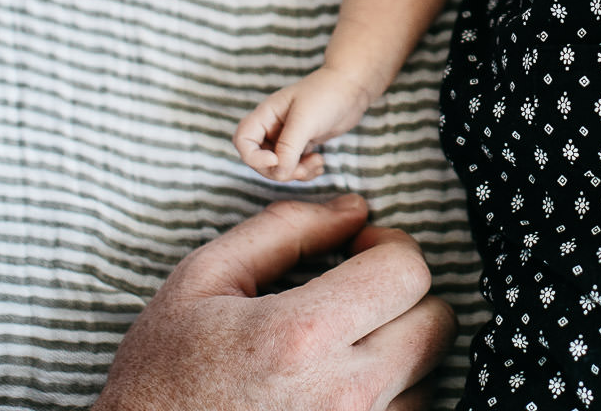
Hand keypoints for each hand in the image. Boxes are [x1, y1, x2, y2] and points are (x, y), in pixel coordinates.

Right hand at [96, 196, 455, 410]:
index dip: (389, 246)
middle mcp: (341, 393)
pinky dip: (393, 393)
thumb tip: (355, 208)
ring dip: (400, 348)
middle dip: (403, 294)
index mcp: (300, 335)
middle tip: (357, 292)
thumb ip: (285, 230)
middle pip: (437, 323)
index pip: (407, 271)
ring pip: (430, 374)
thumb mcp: (203, 280)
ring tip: (343, 346)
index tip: (359, 250)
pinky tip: (344, 382)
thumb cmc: (163, 373)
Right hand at [235, 67, 374, 181]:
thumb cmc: (327, 95)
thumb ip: (289, 147)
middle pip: (260, 160)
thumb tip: (278, 172)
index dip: (253, 157)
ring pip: (279, 167)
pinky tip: (320, 164)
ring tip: (317, 163)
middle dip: (279, 170)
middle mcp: (272, 127)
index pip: (243, 141)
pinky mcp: (302, 144)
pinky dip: (305, 171)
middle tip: (302, 169)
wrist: (353, 87)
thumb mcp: (305, 121)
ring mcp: (287, 137)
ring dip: (296, 172)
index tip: (275, 160)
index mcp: (266, 115)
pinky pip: (295, 166)